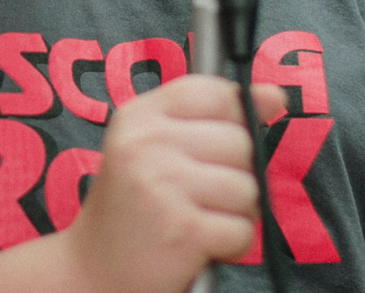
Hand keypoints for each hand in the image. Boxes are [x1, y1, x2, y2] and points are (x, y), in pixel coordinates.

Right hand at [61, 75, 286, 292]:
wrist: (90, 272)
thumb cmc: (132, 208)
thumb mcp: (154, 147)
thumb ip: (211, 115)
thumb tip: (274, 96)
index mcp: (138, 117)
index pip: (214, 92)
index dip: (236, 117)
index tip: (225, 143)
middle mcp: (146, 144)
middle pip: (240, 141)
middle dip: (235, 174)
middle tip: (200, 196)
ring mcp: (163, 186)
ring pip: (248, 188)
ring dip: (235, 214)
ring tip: (199, 220)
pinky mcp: (182, 230)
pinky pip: (242, 230)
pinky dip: (230, 246)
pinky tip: (199, 245)